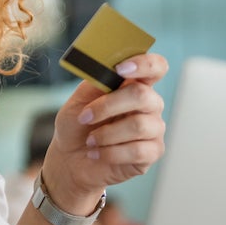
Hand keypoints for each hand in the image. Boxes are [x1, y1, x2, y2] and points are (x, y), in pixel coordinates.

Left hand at [41, 53, 169, 211]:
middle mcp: (149, 105)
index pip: (156, 67)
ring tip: (90, 140)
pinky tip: (98, 154)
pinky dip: (111, 153)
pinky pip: (138, 150)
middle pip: (142, 95)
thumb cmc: (77, 127)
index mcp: (134, 85)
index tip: (120, 69)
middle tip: (85, 117)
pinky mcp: (152, 152)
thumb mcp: (78, 101)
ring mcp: (153, 129)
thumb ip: (94, 83)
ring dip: (107, 134)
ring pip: (139, 125)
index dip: (144, 64)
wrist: (70, 160)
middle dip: (108, 106)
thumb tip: (106, 69)